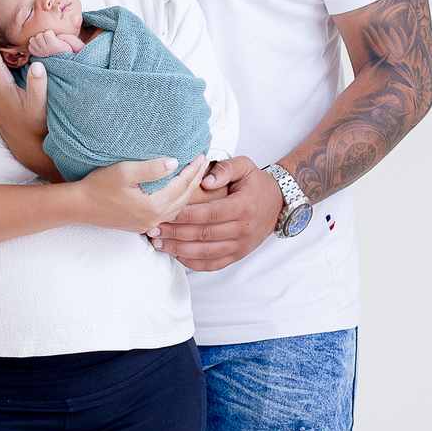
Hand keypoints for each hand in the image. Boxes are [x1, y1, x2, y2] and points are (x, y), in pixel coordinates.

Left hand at [28, 30, 82, 56]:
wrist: (66, 63)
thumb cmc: (69, 50)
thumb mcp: (72, 41)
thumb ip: (64, 35)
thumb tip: (53, 35)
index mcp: (55, 45)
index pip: (47, 33)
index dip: (51, 33)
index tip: (55, 38)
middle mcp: (46, 50)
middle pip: (38, 36)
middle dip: (43, 35)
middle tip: (49, 40)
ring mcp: (40, 53)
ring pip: (32, 40)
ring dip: (37, 39)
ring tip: (44, 42)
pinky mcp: (36, 55)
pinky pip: (30, 46)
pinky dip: (34, 45)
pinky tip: (41, 46)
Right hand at [71, 154, 209, 233]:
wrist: (80, 206)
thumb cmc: (99, 185)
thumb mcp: (125, 171)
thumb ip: (152, 167)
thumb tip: (175, 163)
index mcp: (154, 205)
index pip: (182, 185)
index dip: (193, 169)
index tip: (202, 155)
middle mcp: (154, 218)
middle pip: (183, 198)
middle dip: (195, 180)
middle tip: (204, 163)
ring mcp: (147, 224)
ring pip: (176, 209)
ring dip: (187, 192)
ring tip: (193, 177)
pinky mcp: (139, 226)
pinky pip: (166, 215)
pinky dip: (176, 203)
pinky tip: (176, 194)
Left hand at [147, 155, 283, 268]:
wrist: (278, 204)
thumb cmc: (256, 183)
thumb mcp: (245, 166)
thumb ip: (225, 168)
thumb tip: (204, 180)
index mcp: (244, 207)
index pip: (211, 214)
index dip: (186, 215)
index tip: (165, 213)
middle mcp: (243, 229)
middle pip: (204, 235)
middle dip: (175, 233)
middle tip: (153, 229)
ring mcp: (241, 246)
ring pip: (206, 253)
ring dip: (179, 250)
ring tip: (158, 243)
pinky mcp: (237, 256)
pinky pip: (212, 264)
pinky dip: (192, 263)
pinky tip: (175, 255)